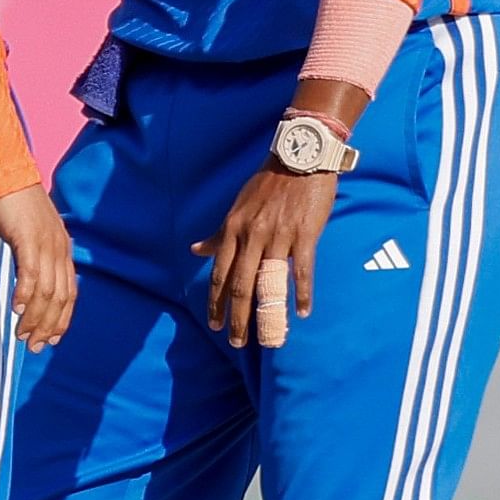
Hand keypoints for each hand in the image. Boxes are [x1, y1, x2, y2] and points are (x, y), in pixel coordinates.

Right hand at [0, 181, 78, 348]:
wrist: (4, 176)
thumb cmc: (14, 205)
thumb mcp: (32, 234)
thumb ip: (35, 256)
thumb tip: (31, 282)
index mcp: (63, 249)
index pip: (70, 294)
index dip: (62, 320)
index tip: (51, 340)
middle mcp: (59, 249)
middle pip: (60, 298)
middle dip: (48, 327)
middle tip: (34, 346)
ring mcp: (45, 244)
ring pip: (46, 293)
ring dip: (34, 318)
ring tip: (22, 335)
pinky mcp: (28, 239)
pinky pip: (30, 275)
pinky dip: (24, 296)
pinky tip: (15, 310)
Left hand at [197, 162, 333, 348]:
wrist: (300, 157)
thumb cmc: (267, 183)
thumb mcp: (237, 207)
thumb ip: (219, 233)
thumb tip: (195, 250)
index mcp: (234, 229)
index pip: (221, 273)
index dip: (217, 301)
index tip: (214, 324)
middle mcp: (252, 235)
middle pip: (241, 285)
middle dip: (237, 317)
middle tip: (236, 341)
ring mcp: (278, 236)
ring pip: (268, 283)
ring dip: (267, 314)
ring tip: (268, 338)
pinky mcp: (304, 234)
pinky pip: (302, 270)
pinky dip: (301, 293)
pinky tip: (300, 312)